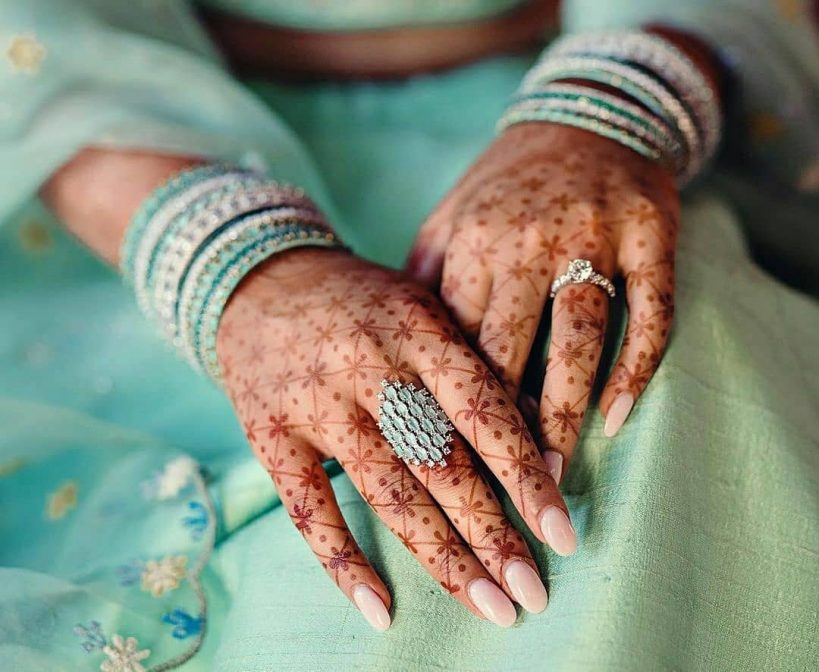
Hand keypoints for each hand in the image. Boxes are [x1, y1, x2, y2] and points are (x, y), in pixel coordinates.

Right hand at [218, 249, 573, 629]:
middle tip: (532, 592)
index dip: (524, 473)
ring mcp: (316, 402)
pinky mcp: (270, 433)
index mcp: (416, 327)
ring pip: (386, 492)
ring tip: (489, 607)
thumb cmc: (363, 299)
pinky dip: (343, 562)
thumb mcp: (423, 306)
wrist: (262, 279)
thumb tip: (539, 427)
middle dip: (491, 533)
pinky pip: (308, 508)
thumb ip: (473, 362)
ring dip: (442, 558)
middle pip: (438, 461)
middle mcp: (368, 365)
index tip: (562, 532)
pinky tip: (381, 608)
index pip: (480, 408)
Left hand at [408, 122, 678, 484]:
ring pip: (578, 336)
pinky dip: (637, 366)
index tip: (441, 457)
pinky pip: (650, 311)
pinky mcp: (649, 236)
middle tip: (494, 492)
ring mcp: (594, 237)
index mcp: (474, 240)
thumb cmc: (507, 181)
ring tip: (553, 475)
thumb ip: (421, 274)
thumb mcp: (451, 215)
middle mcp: (530, 239)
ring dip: (565, 411)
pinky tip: (620, 416)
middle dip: (502, 423)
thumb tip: (387, 346)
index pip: (457, 336)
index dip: (449, 400)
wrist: (586, 116)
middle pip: (512, 344)